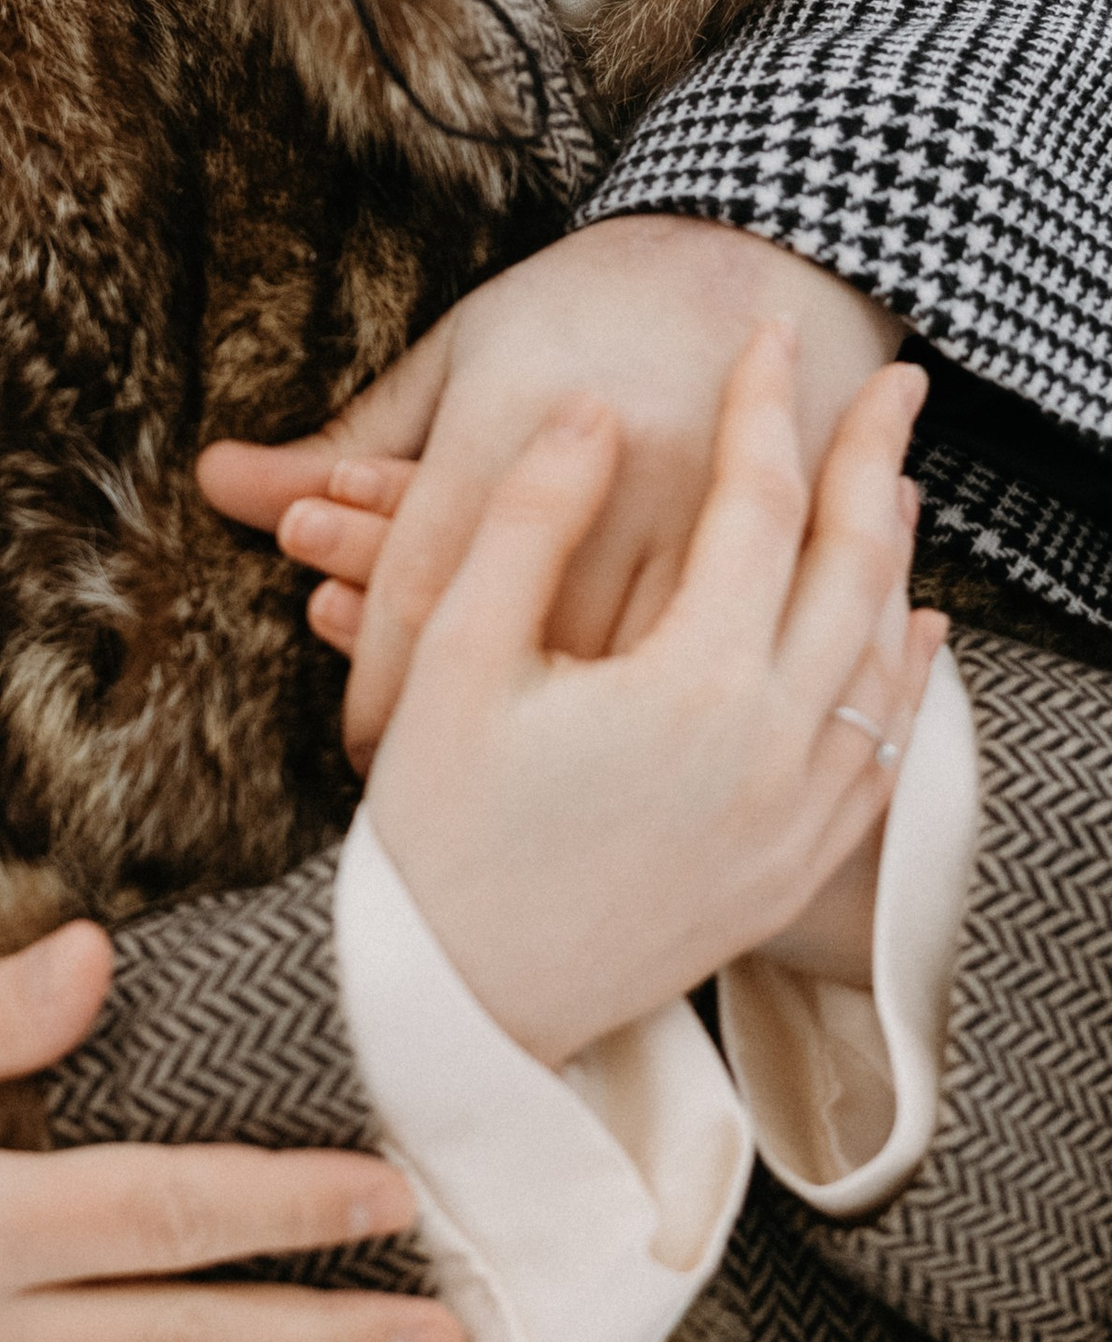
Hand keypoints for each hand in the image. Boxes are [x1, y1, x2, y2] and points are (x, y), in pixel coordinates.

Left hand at [199, 215, 899, 763]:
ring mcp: (707, 508)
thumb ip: (342, 442)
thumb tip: (215, 483)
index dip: (382, 684)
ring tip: (504, 794)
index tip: (359, 753)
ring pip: (621, 668)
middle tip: (419, 798)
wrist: (761, 249)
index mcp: (513, 412)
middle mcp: (612, 464)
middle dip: (462, 725)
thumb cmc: (579, 305)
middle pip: (519, 636)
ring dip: (558, 735)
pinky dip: (653, 712)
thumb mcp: (459, 357)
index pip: (428, 581)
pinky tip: (612, 755)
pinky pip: (710, 656)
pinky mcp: (782, 542)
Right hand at [362, 328, 944, 1069]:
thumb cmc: (432, 830)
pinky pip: (883, 756)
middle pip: (856, 570)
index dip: (764, 408)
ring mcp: (794, 821)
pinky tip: (909, 636)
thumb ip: (530, 520)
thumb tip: (595, 410)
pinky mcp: (791, 873)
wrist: (456, 1007)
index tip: (765, 334)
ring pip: (885, 662)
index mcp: (690, 687)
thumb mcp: (455, 656)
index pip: (757, 506)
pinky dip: (906, 681)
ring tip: (899, 487)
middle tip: (891, 383)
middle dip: (875, 464)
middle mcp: (771, 752)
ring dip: (899, 562)